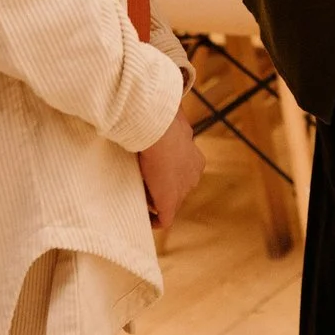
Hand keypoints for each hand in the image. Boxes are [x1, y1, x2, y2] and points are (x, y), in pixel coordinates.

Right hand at [138, 105, 204, 228]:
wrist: (160, 130)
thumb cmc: (164, 122)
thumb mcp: (171, 121)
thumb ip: (170, 124)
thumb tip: (162, 113)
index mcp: (196, 160)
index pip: (182, 173)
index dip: (167, 175)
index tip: (152, 170)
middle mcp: (193, 177)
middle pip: (177, 189)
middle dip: (161, 189)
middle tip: (142, 182)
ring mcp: (183, 191)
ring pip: (170, 203)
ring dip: (155, 201)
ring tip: (138, 195)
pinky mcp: (170, 202)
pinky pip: (164, 219)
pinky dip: (155, 221)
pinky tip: (143, 218)